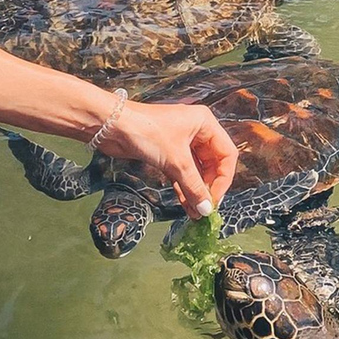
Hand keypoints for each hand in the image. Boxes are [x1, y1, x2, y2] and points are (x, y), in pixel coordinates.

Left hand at [99, 101, 237, 218]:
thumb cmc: (148, 132)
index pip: (227, 155)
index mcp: (205, 124)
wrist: (111, 125)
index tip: (214, 199)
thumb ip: (193, 186)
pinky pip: (181, 174)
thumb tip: (207, 210)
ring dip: (195, 191)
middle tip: (205, 209)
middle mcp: (197, 132)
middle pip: (213, 164)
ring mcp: (181, 143)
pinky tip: (186, 206)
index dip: (223, 179)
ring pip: (196, 171)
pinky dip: (183, 189)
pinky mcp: (166, 153)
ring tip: (196, 214)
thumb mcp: (176, 160)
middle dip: (208, 187)